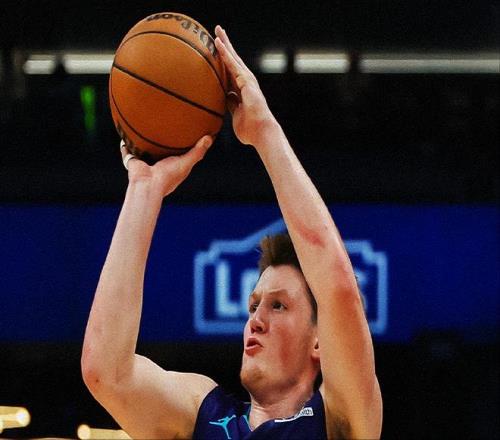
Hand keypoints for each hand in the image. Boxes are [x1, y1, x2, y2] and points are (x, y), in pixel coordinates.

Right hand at [120, 135, 212, 197]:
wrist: (148, 184)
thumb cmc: (169, 176)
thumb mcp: (186, 163)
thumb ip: (198, 152)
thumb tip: (210, 137)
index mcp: (172, 166)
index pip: (178, 154)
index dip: (181, 146)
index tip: (185, 133)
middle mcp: (158, 165)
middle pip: (160, 151)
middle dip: (161, 142)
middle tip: (164, 126)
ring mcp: (145, 164)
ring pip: (144, 150)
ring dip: (143, 141)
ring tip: (144, 126)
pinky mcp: (133, 161)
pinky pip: (128, 150)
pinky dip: (126, 144)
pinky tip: (125, 133)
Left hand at [214, 25, 277, 147]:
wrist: (261, 132)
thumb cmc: (250, 130)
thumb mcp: (235, 114)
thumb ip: (231, 104)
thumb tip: (224, 97)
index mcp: (242, 91)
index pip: (230, 73)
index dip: (223, 61)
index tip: (216, 51)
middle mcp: (246, 83)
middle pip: (233, 61)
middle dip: (225, 47)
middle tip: (217, 32)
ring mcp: (247, 81)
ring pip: (233, 58)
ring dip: (225, 44)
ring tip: (218, 31)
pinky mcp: (246, 81)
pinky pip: (233, 64)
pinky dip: (225, 53)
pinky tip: (218, 43)